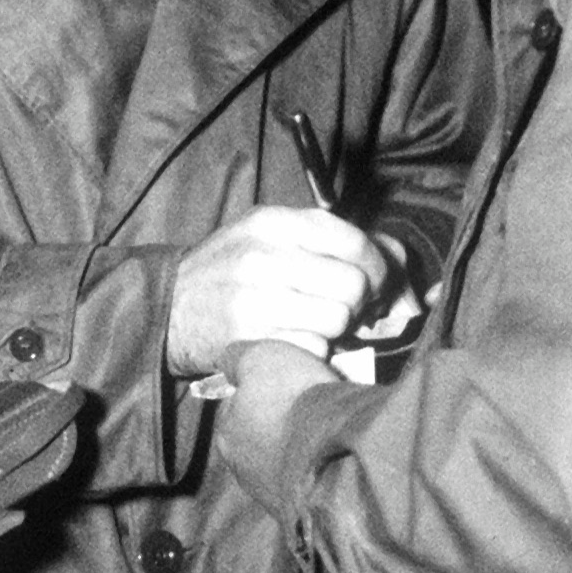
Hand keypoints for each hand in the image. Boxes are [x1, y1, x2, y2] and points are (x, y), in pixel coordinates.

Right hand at [167, 205, 390, 375]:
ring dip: (338, 329)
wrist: (169, 306)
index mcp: (274, 221)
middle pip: (353, 284)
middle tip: (347, 309)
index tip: (378, 284)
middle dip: (361, 303)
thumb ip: (335, 240)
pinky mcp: (250, 339)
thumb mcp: (273, 237)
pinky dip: (314, 351)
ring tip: (318, 324)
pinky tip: (296, 341)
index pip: (354, 241)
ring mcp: (254, 299)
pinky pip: (314, 349)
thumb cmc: (233, 270)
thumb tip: (402, 266)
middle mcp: (264, 255)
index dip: (379, 267)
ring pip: (338, 319)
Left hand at [215, 339, 340, 515]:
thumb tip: (228, 361)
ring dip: (302, 447)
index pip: (237, 405)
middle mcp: (242, 469)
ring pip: (287, 460)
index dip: (263, 390)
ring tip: (330, 431)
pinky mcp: (304, 513)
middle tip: (311, 406)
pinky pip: (311, 480)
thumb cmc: (293, 402)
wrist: (335, 459)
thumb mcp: (261, 358)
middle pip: (262, 435)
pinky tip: (339, 455)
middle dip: (281, 422)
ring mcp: (273, 495)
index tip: (289, 384)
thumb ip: (238, 357)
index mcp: (227, 433)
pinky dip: (322, 468)